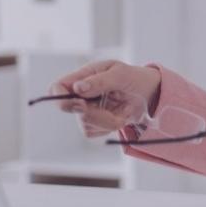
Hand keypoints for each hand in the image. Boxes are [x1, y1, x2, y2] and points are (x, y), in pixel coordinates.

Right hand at [46, 60, 161, 137]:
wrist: (149, 94)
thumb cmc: (133, 78)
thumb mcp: (121, 74)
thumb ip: (100, 81)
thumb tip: (78, 88)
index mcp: (82, 77)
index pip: (56, 88)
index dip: (60, 98)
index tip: (80, 104)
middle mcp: (80, 95)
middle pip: (70, 110)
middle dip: (95, 113)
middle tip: (118, 108)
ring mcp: (85, 111)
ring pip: (85, 124)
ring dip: (109, 120)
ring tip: (125, 108)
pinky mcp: (94, 125)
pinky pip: (96, 132)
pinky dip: (111, 125)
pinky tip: (121, 115)